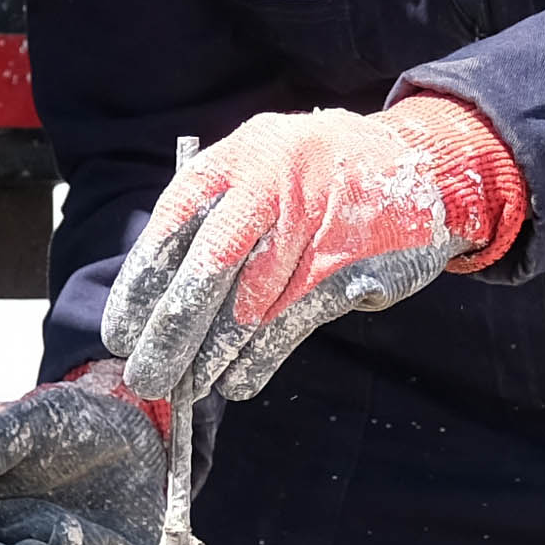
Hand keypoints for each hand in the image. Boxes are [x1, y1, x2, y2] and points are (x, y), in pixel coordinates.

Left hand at [100, 96, 524, 407]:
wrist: (422, 166)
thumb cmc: (319, 175)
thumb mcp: (263, 164)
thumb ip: (216, 213)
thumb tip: (159, 290)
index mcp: (239, 158)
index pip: (174, 223)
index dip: (143, 280)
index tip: (121, 329)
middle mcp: (271, 186)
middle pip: (207, 269)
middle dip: (171, 331)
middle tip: (145, 375)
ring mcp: (313, 227)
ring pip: (250, 304)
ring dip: (213, 354)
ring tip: (187, 387)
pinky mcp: (348, 266)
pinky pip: (292, 320)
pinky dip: (261, 356)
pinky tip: (238, 381)